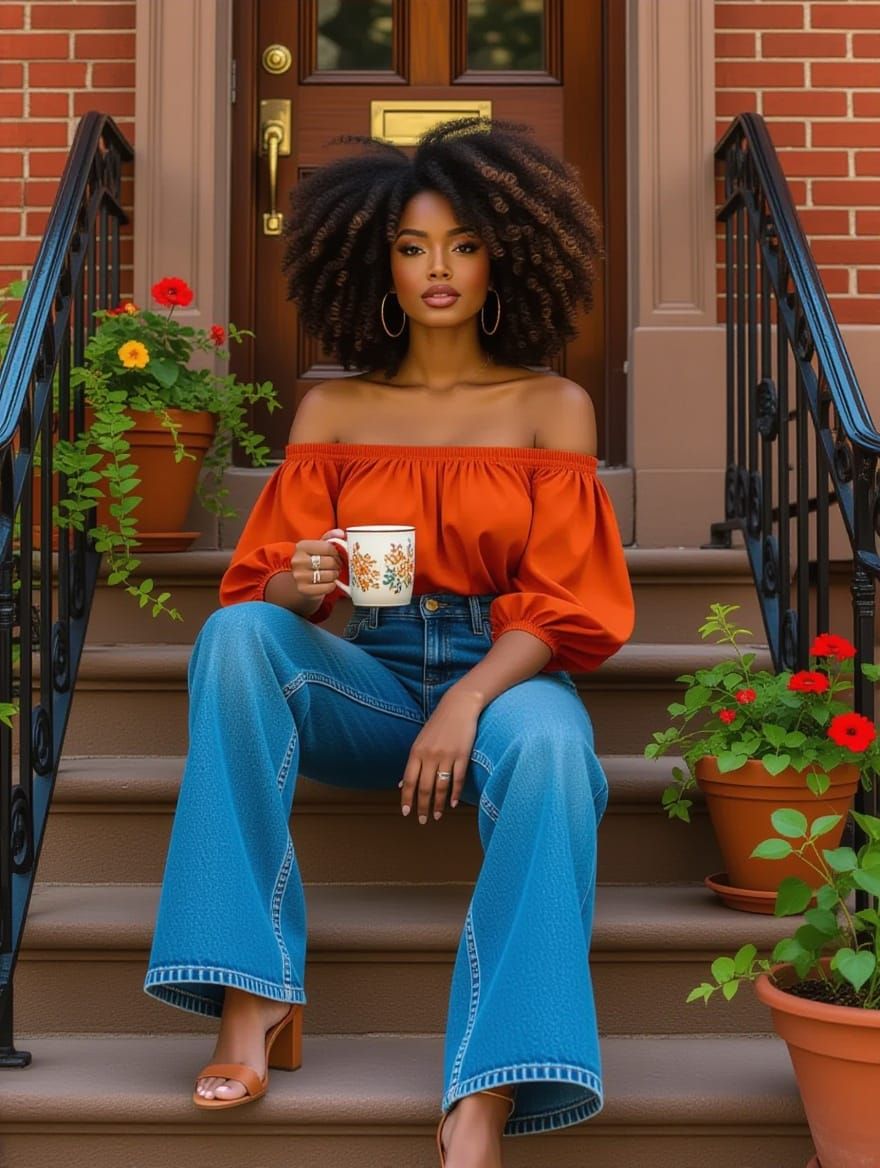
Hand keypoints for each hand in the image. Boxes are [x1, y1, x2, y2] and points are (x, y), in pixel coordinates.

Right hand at [290, 528, 343, 601]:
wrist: (300, 581)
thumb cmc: (313, 561)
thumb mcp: (319, 546)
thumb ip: (330, 537)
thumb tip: (341, 533)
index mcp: (302, 546)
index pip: (328, 548)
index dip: (337, 553)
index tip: (336, 556)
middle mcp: (298, 560)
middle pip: (330, 562)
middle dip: (337, 565)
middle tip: (336, 567)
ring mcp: (299, 576)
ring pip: (330, 575)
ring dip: (335, 575)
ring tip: (332, 574)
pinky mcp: (303, 589)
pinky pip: (327, 587)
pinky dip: (331, 585)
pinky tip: (328, 583)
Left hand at [399, 689, 482, 823]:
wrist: (459, 706)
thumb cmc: (438, 724)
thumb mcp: (420, 741)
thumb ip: (413, 763)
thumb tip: (400, 784)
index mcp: (416, 752)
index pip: (409, 780)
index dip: (407, 798)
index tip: (406, 812)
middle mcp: (430, 755)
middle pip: (424, 787)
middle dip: (422, 806)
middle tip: (422, 820)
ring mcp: (446, 756)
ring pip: (440, 786)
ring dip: (438, 804)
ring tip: (436, 815)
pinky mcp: (462, 755)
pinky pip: (457, 779)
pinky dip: (454, 793)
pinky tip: (452, 803)